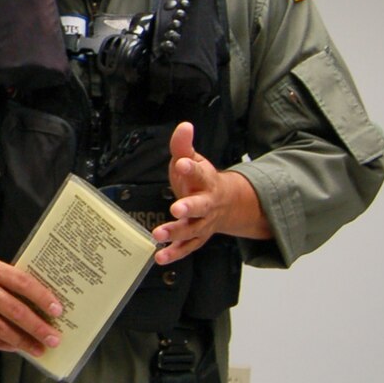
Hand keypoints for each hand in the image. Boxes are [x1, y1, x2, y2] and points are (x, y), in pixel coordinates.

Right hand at [0, 243, 63, 355]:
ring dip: (22, 341)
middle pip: (13, 310)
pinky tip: (15, 347)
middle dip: (37, 327)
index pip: (22, 283)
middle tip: (53, 338)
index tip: (57, 310)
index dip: (42, 297)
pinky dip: (2, 344)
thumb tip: (40, 303)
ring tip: (37, 348)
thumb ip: (11, 280)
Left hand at [153, 121, 271, 264]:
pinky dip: (174, 253)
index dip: (190, 167)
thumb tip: (184, 126)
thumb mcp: (192, 159)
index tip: (182, 162)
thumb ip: (183, 145)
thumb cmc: (201, 180)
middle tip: (176, 208)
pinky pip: (187, 247)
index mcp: (205, 180)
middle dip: (189, 207)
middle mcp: (207, 203)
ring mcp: (203, 222)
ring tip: (158, 234)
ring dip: (176, 233)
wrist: (225, 203)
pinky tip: (160, 256)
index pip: (198, 171)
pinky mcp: (197, 237)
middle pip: (200, 206)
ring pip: (192, 229)